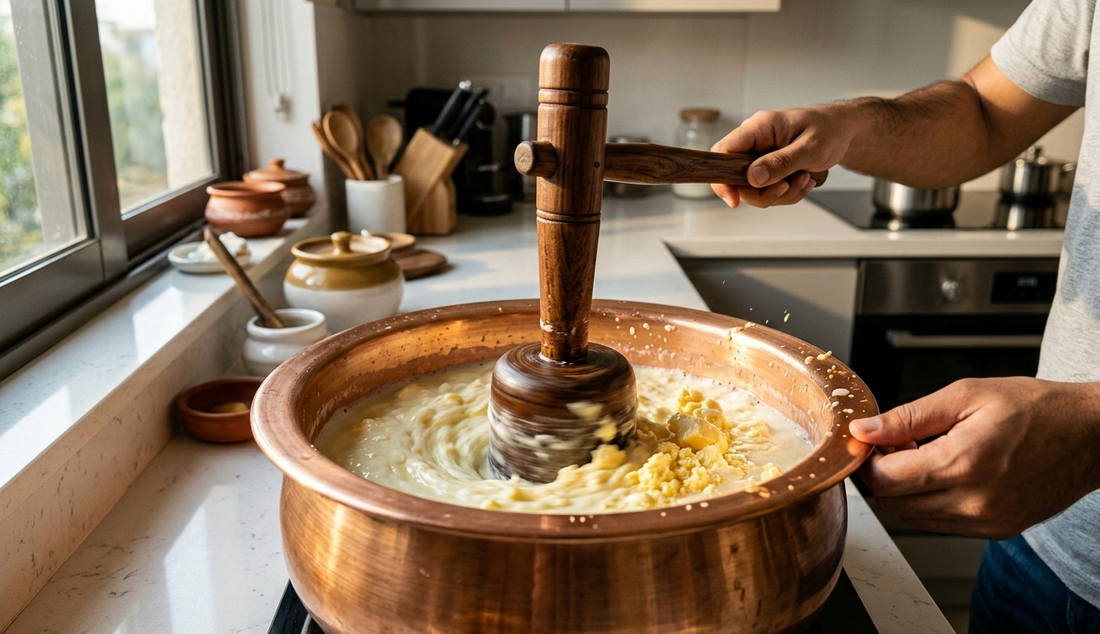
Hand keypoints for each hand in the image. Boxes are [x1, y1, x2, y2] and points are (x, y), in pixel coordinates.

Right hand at [711, 105, 855, 207]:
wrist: (843, 131)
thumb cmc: (830, 130)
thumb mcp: (810, 148)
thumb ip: (781, 162)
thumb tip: (753, 177)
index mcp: (758, 128)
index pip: (723, 152)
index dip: (722, 178)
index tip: (734, 200)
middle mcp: (754, 142)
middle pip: (737, 179)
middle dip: (763, 192)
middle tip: (788, 187)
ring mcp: (760, 157)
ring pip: (754, 190)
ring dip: (781, 193)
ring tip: (804, 178)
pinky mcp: (769, 168)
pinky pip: (768, 191)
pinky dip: (788, 193)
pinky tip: (804, 180)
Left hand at [850, 377, 1099, 539]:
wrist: (1090, 436)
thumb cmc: (1036, 409)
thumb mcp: (966, 396)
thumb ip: (908, 417)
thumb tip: (863, 430)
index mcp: (963, 464)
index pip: (884, 479)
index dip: (868, 459)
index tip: (872, 439)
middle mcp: (973, 502)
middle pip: (892, 503)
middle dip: (883, 474)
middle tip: (897, 443)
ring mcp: (985, 522)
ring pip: (911, 517)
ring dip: (905, 489)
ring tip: (924, 455)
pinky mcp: (995, 530)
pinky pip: (939, 523)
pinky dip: (928, 501)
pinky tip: (944, 472)